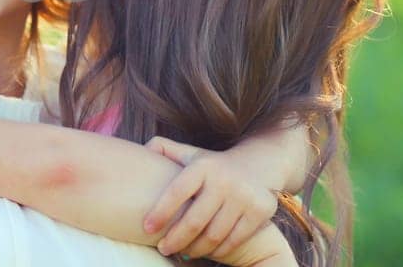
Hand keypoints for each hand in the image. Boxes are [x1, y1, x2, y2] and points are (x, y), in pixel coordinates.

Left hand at [142, 136, 280, 259]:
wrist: (260, 163)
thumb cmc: (213, 165)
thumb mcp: (190, 153)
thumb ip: (164, 149)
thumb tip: (141, 149)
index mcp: (202, 166)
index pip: (177, 192)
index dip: (160, 213)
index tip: (146, 229)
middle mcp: (224, 180)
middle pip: (195, 221)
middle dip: (175, 239)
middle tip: (163, 249)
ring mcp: (245, 197)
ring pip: (214, 235)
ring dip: (195, 249)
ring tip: (182, 252)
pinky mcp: (261, 211)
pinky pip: (234, 240)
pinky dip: (218, 251)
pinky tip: (205, 251)